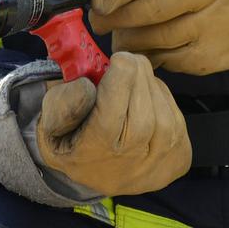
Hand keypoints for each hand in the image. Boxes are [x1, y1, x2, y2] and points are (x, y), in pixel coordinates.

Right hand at [36, 51, 190, 195]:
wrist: (94, 169)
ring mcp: (158, 168)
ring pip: (164, 114)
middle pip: (143, 114)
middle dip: (138, 76)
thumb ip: (63, 103)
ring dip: (151, 87)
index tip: (117, 59)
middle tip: (126, 61)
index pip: (112, 116)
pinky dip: (164, 100)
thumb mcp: (50, 121)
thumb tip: (88, 86)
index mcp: (92, 156)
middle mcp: (128, 168)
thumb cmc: (71, 136)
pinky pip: (178, 119)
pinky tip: (147, 98)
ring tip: (134, 80)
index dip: (119, 79)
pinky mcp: (178, 161)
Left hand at [88, 0, 228, 73]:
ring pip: (157, 41)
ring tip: (121, 36)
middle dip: (114, 19)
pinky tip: (150, 48)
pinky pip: (176, 62)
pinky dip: (157, 57)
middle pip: (145, 13)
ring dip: (131, 41)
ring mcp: (214, 28)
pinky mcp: (219, 55)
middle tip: (100, 20)